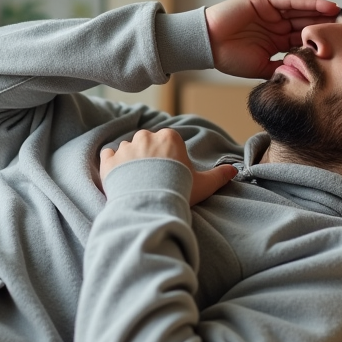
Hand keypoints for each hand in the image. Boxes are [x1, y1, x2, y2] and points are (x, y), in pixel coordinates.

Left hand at [99, 129, 236, 205]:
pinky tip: (118, 177)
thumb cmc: (178, 191)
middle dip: (150, 157)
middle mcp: (146, 137)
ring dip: (130, 161)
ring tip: (137, 182)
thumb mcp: (204, 184)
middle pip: (148, 143)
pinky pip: (108, 156)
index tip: (171, 173)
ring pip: (128, 149)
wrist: (149, 205)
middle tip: (154, 179)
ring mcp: (125, 148)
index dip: (170, 158)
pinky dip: (111, 163)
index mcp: (169, 137)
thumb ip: (219, 175)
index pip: (169, 142)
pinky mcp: (108, 161)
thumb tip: (234, 170)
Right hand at [204, 0, 339, 79]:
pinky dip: (308, 3)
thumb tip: (301, 78)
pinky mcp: (265, 1)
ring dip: (322, 13)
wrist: (208, 44)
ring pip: (302, 12)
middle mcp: (276, 26)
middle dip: (326, 26)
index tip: (341, 48)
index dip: (321, 43)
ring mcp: (271, 13)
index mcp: (276, 42)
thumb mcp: (261, 68)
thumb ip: (280, 69)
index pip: (303, 41)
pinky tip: (326, 6)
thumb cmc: (229, 58)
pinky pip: (290, 2)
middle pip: (306, 24)